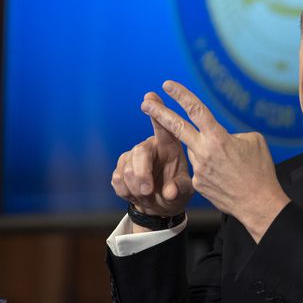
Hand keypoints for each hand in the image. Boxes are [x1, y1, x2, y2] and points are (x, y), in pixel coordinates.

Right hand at [111, 92, 193, 220]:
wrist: (159, 206)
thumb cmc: (177, 190)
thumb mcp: (185, 191)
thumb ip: (179, 189)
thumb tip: (170, 192)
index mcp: (170, 145)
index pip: (163, 126)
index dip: (157, 111)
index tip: (149, 96)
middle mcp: (150, 146)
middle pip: (140, 151)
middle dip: (142, 173)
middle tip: (148, 191)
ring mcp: (132, 156)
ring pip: (127, 167)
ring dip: (135, 187)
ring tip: (147, 196)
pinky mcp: (120, 168)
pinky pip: (117, 178)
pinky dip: (126, 191)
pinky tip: (136, 196)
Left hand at [141, 80, 290, 241]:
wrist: (258, 204)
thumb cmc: (260, 171)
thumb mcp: (253, 142)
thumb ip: (232, 134)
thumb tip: (222, 137)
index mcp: (218, 137)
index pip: (196, 110)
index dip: (181, 95)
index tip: (168, 85)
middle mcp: (204, 151)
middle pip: (176, 127)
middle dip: (159, 113)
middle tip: (145, 102)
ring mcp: (198, 169)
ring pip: (196, 150)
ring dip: (207, 151)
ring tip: (231, 164)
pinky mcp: (197, 183)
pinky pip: (201, 169)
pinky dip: (212, 168)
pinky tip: (228, 178)